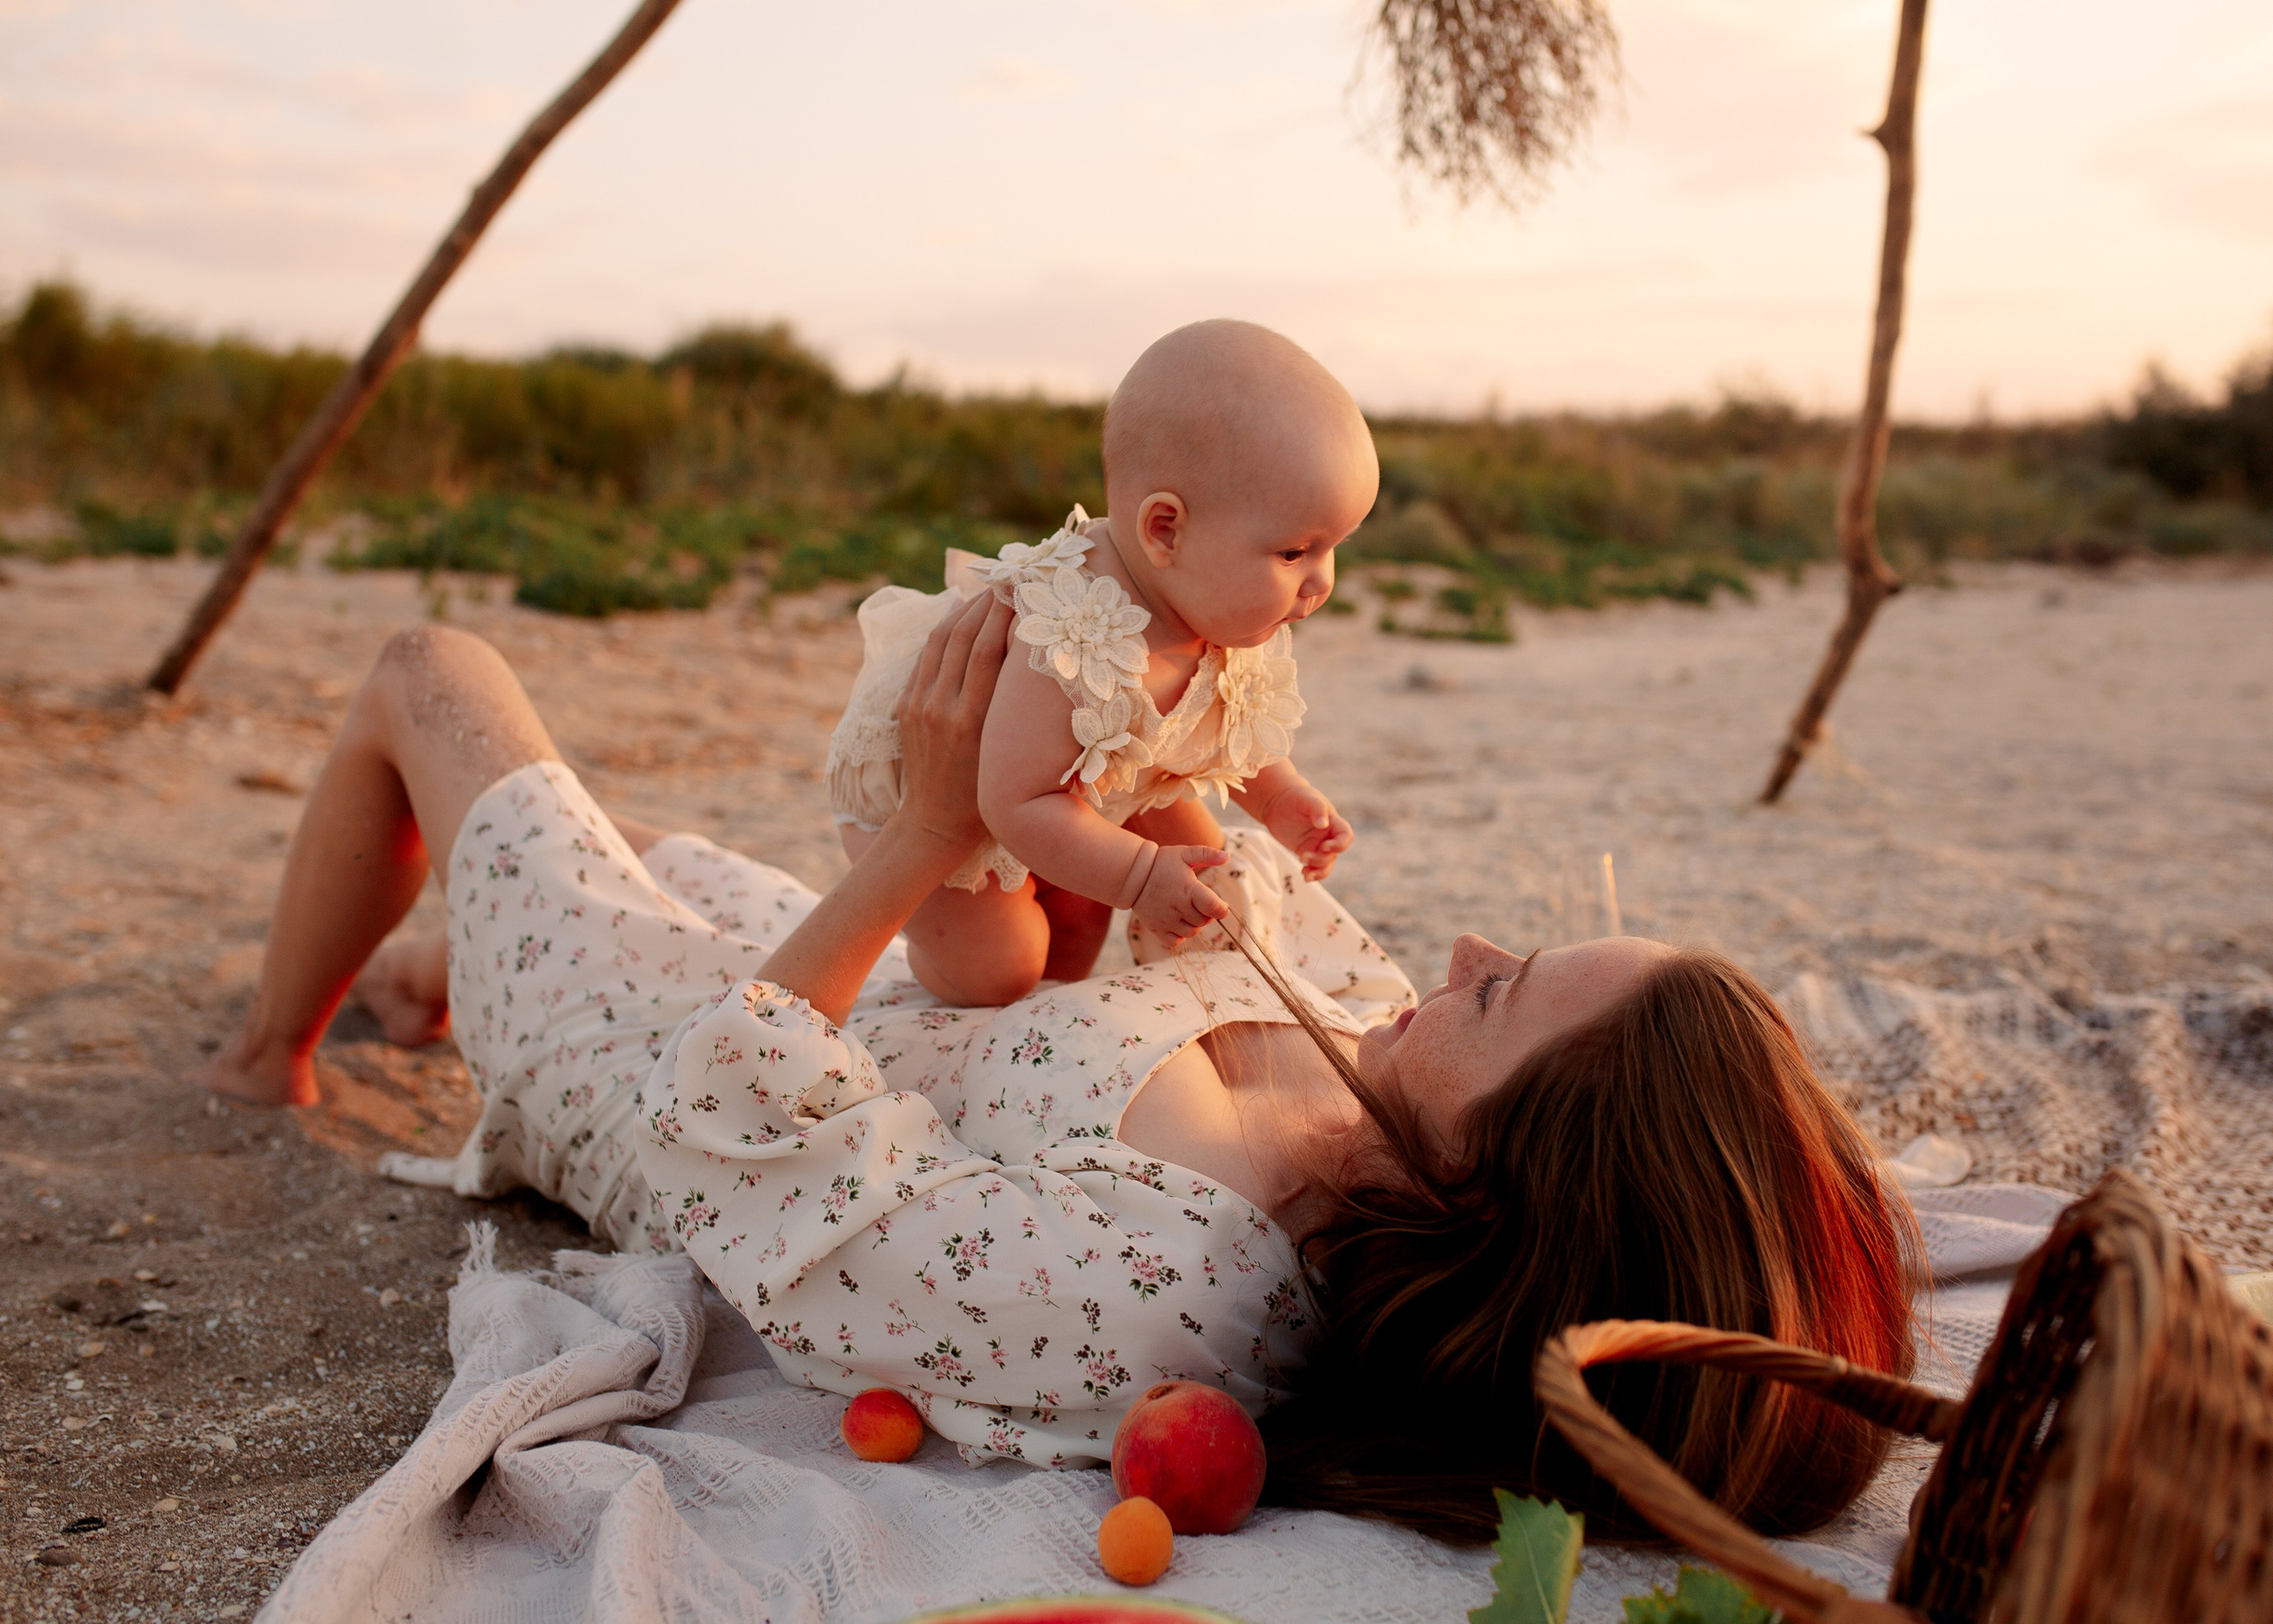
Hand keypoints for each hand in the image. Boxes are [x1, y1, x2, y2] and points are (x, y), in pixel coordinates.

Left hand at [893, 591, 1011, 854]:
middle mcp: (942, 707)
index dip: (1004, 613)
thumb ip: (1016, 711)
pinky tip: (960, 615)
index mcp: (971, 720)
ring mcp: (919, 705)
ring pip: (942, 641)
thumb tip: (1033, 659)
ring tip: (987, 589)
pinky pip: (926, 656)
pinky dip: (944, 630)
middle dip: (987, 602)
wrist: (935, 825)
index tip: (1023, 588)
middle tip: (1010, 579)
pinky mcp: (906, 706)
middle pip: (964, 637)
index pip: (989, 650)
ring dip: (964, 609)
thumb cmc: (988, 796)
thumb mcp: (1009, 754)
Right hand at [1132, 845, 1229, 945]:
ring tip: (1187, 910)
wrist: (1134, 874)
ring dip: (1194, 924)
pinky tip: (1177, 922)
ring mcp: (1166, 920)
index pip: (1214, 908)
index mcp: (1189, 889)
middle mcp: (1178, 907)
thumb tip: (1227, 856)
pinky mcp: (1156, 928)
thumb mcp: (1185, 853)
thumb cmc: (1162, 862)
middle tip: (1198, 902)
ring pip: (1192, 933)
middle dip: (1206, 913)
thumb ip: (1207, 854)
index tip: (1221, 904)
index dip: (1222, 909)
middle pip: (1204, 921)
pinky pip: (1174, 942)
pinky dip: (1180, 936)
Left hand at [1257, 780, 1353, 881]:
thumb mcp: (1307, 798)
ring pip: (1325, 864)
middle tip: (1304, 856)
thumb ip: (1317, 809)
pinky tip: (1303, 874)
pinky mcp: (1306, 850)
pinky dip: (1311, 873)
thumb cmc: (1296, 796)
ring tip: (1305, 873)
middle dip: (1321, 859)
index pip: (1345, 836)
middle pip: (1334, 854)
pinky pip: (1313, 866)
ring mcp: (1317, 845)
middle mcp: (1328, 835)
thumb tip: (1324, 824)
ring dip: (1317, 871)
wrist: (1278, 801)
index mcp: (1333, 822)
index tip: (1324, 846)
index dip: (1339, 845)